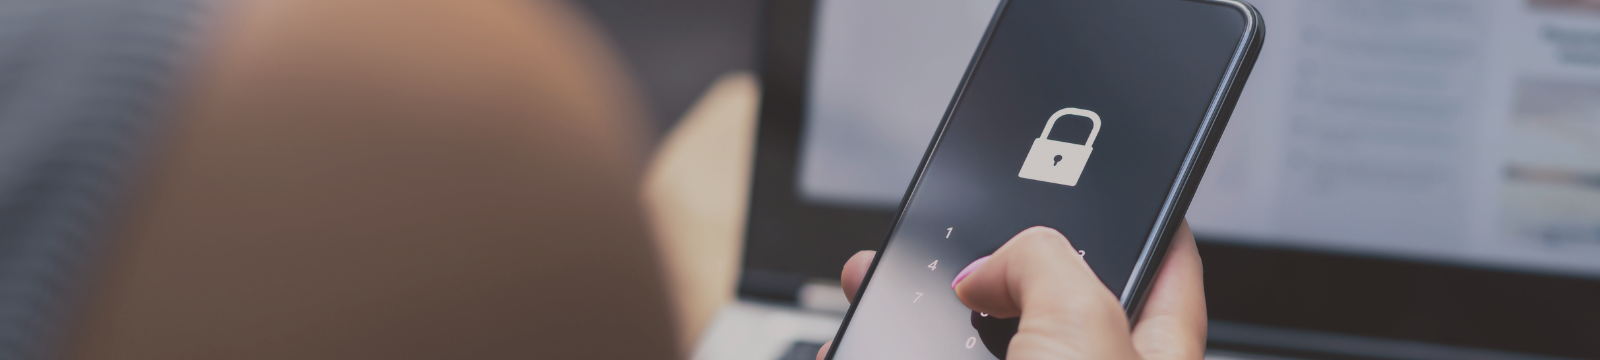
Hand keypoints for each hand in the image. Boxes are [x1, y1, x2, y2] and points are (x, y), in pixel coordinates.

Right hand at [818, 220, 1205, 359]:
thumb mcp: (1084, 330)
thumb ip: (1046, 263)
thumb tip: (995, 269)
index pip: (1166, 270)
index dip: (1135, 217)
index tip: (1095, 178)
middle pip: (1046, 305)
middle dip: (988, 265)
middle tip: (950, 235)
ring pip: (971, 353)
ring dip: (916, 319)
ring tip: (871, 287)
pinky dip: (879, 359)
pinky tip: (853, 352)